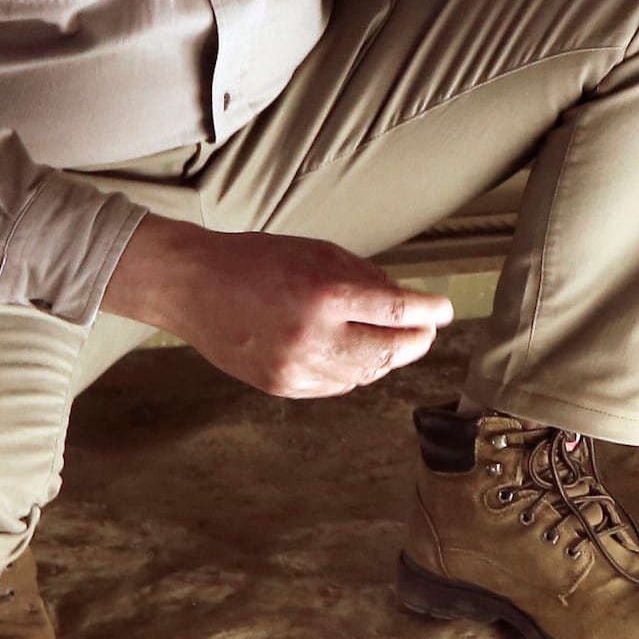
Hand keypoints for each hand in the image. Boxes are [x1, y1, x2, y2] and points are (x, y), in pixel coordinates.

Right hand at [98, 214, 454, 397]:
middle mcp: (312, 337)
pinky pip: (334, 385)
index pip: (399, 312)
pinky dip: (354, 372)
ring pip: (364, 374)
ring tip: (393, 341)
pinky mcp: (281, 385)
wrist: (193, 287)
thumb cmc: (256, 260)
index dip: (430, 313)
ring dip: (386, 359)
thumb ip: (365, 278)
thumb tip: (406, 302)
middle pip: (388, 352)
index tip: (444, 311)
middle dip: (416, 342)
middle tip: (426, 331)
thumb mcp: (318, 253)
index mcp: (325, 295)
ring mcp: (295, 367)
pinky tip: (357, 356)